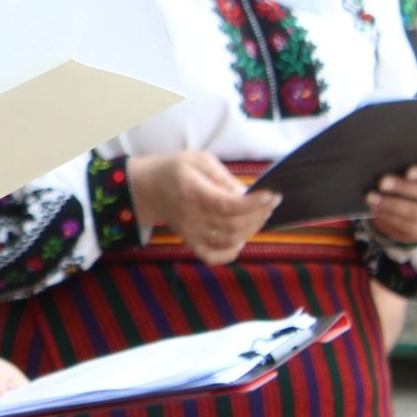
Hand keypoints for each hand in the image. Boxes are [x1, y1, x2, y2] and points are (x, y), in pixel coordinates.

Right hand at [127, 150, 280, 265]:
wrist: (145, 187)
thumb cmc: (173, 169)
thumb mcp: (197, 160)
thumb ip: (222, 176)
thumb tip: (246, 194)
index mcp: (193, 191)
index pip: (228, 205)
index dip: (254, 203)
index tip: (272, 195)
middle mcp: (191, 216)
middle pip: (234, 225)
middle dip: (259, 214)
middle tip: (270, 203)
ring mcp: (190, 232)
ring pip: (229, 240)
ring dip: (251, 230)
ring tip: (259, 215)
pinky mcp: (189, 241)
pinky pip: (211, 256)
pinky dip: (230, 254)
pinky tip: (240, 241)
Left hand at [368, 161, 416, 245]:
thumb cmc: (412, 180)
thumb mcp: (416, 171)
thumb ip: (407, 163)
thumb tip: (384, 157)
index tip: (408, 172)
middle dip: (403, 189)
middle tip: (382, 183)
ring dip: (391, 206)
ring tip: (371, 198)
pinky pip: (408, 228)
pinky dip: (390, 218)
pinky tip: (376, 210)